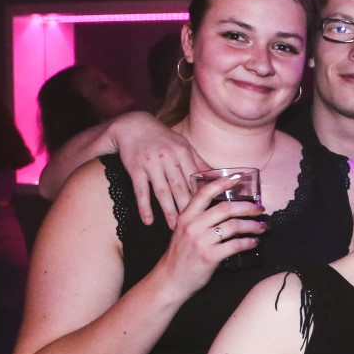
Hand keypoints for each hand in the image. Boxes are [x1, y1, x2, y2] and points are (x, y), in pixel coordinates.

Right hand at [110, 111, 210, 226]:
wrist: (133, 126)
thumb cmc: (163, 138)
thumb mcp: (183, 145)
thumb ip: (199, 162)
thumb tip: (219, 176)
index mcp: (183, 153)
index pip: (195, 178)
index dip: (202, 195)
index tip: (209, 211)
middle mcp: (168, 158)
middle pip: (180, 187)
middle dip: (188, 208)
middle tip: (195, 226)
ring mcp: (151, 164)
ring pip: (162, 192)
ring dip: (168, 211)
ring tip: (174, 227)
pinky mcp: (135, 169)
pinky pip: (141, 191)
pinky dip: (144, 207)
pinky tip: (148, 221)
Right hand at [153, 173, 266, 298]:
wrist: (170, 280)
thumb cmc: (180, 256)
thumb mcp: (183, 232)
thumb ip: (199, 220)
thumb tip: (225, 211)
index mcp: (185, 217)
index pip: (204, 194)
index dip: (221, 183)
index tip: (237, 178)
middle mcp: (192, 226)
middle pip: (225, 209)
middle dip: (247, 207)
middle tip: (260, 209)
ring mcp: (201, 241)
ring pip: (234, 226)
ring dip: (253, 226)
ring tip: (262, 227)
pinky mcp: (210, 257)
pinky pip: (235, 245)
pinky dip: (249, 242)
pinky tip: (254, 242)